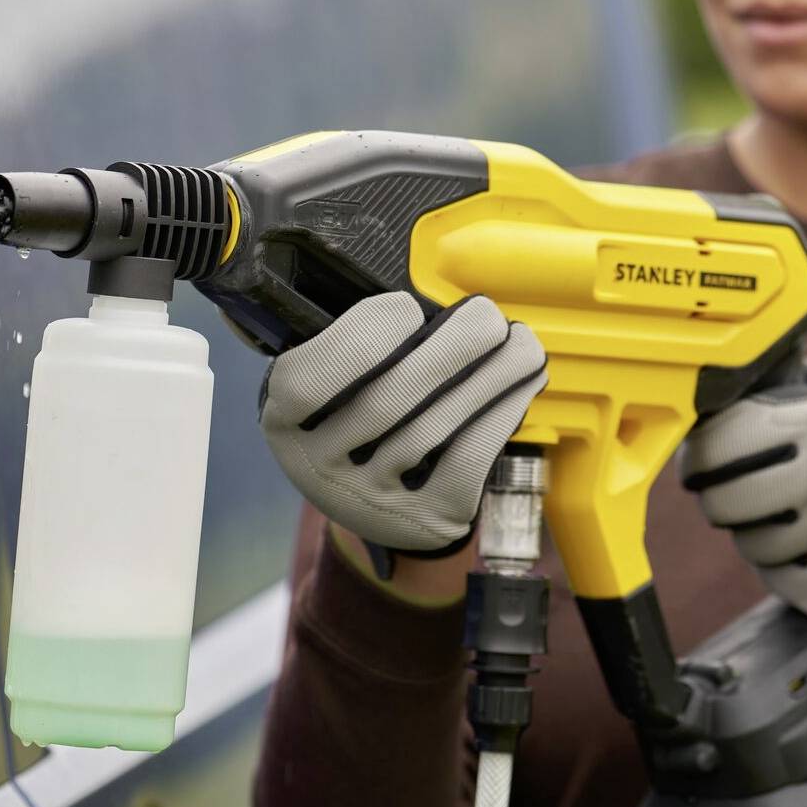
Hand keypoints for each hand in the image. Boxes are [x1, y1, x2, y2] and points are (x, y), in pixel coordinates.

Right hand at [258, 293, 546, 553]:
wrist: (381, 504)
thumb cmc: (358, 418)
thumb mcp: (329, 384)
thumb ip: (348, 341)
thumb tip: (415, 287)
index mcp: (283, 421)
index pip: (305, 382)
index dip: (357, 340)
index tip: (405, 307)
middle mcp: (317, 469)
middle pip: (386, 402)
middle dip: (448, 348)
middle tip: (486, 315)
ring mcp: (369, 501)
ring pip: (434, 429)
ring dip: (490, 377)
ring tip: (522, 343)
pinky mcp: (423, 519)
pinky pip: (465, 461)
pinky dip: (498, 417)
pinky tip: (520, 386)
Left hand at [679, 360, 806, 618]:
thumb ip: (802, 388)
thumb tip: (740, 375)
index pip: (722, 442)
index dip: (702, 456)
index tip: (700, 463)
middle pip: (725, 501)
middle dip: (721, 501)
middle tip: (730, 499)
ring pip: (751, 545)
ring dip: (758, 536)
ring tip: (788, 522)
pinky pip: (781, 580)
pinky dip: (786, 569)